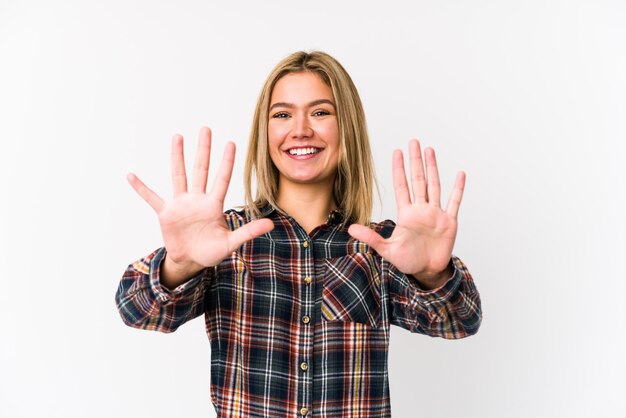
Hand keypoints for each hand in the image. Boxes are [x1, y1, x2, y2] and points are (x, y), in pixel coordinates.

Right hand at [127, 127, 273, 287]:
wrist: (190, 261)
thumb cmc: (211, 251)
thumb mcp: (230, 243)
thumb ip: (248, 232)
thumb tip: (271, 224)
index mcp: (213, 205)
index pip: (222, 179)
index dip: (226, 162)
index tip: (231, 143)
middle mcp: (197, 199)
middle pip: (201, 170)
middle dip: (203, 150)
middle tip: (206, 128)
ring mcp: (180, 204)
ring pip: (179, 176)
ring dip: (177, 157)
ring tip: (177, 137)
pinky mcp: (166, 213)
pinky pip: (152, 198)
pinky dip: (141, 188)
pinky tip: (131, 176)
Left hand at [348, 140, 464, 288]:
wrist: (427, 271)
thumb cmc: (408, 261)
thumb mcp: (387, 249)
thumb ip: (371, 238)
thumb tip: (350, 229)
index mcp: (406, 213)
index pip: (401, 186)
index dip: (399, 169)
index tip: (397, 152)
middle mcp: (421, 209)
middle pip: (418, 180)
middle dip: (415, 161)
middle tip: (413, 142)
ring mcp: (435, 213)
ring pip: (434, 185)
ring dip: (432, 168)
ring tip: (430, 150)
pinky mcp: (449, 221)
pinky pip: (454, 202)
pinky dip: (458, 188)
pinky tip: (460, 174)